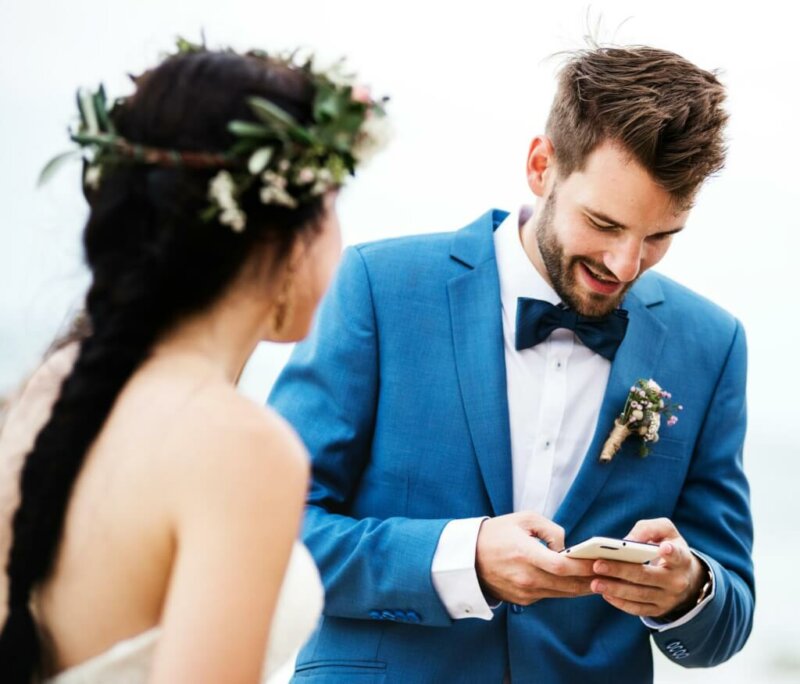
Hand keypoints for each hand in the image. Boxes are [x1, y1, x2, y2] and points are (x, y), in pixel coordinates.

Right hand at [476, 512, 595, 604]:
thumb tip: (567, 548)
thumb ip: (551, 529)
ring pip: (562, 593)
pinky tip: (576, 582)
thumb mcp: (523, 519)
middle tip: (610, 573)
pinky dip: (565, 589)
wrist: (468, 557)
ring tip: (599, 578)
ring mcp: (524, 592)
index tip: (601, 561)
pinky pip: (550, 595)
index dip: (584, 566)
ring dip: (582, 587)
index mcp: (524, 554)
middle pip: (567, 584)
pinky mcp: (523, 600)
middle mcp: (525, 577)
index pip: (562, 566)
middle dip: (590, 579)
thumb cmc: (497, 534)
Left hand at [590, 518, 706, 618]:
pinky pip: (638, 609)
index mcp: (681, 559)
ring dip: (615, 589)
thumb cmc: (668, 546)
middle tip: (597, 565)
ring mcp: (668, 598)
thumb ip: (648, 529)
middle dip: (620, 571)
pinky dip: (621, 603)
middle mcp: (677, 581)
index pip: (677, 556)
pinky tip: (605, 594)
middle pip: (646, 576)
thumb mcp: (665, 532)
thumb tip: (626, 541)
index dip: (670, 552)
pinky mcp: (659, 610)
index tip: (663, 548)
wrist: (685, 577)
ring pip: (639, 595)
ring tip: (595, 583)